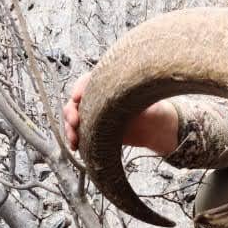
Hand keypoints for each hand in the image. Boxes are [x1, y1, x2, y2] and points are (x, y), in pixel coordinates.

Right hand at [62, 72, 179, 156]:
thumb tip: (119, 89)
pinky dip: (74, 139)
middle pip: (75, 101)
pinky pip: (80, 133)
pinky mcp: (94, 129)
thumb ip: (128, 93)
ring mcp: (94, 114)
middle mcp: (96, 97)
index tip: (77, 97)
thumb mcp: (143, 96)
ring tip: (74, 140)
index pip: (87, 81)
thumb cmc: (153, 108)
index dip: (79, 88)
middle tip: (75, 122)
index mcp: (106, 83)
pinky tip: (75, 146)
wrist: (157, 128)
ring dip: (69, 129)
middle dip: (71, 112)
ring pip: (74, 119)